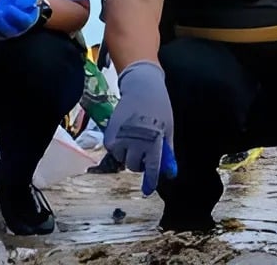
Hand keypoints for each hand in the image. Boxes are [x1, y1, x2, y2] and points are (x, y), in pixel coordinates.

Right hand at [104, 61, 177, 195]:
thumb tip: (168, 172)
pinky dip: (118, 147)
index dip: (151, 181)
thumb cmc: (159, 108)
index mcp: (153, 142)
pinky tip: (125, 135)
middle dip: (140, 163)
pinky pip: (112, 149)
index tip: (148, 189)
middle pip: (134, 166)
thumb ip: (166, 152)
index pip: (152, 169)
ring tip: (134, 140)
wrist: (141, 87)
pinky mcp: (109, 133)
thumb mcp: (168, 130)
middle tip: (144, 152)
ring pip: (122, 159)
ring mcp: (120, 138)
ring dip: (128, 155)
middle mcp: (135, 142)